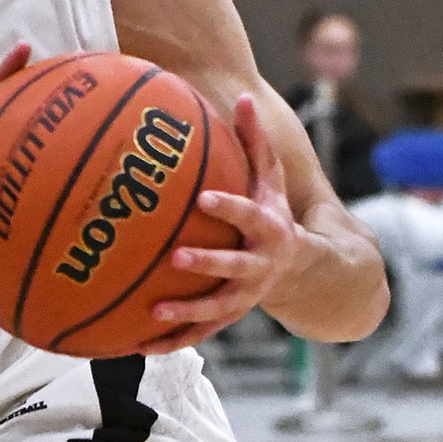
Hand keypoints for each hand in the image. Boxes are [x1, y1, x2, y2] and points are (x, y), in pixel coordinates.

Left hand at [136, 94, 304, 355]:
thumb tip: (244, 95)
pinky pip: (199, 334)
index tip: (203, 197)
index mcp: (270, 229)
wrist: (306, 273)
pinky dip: (171, 342)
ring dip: (188, 313)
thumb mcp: (272, 182)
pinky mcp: (230, 317)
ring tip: (154, 312)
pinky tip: (136, 345)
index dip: (229, 207)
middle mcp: (260, 266)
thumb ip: (257, 142)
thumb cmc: (276, 216)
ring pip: (217, 309)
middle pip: (234, 266)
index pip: (249, 215)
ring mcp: (246, 296)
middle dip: (208, 262)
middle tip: (177, 256)